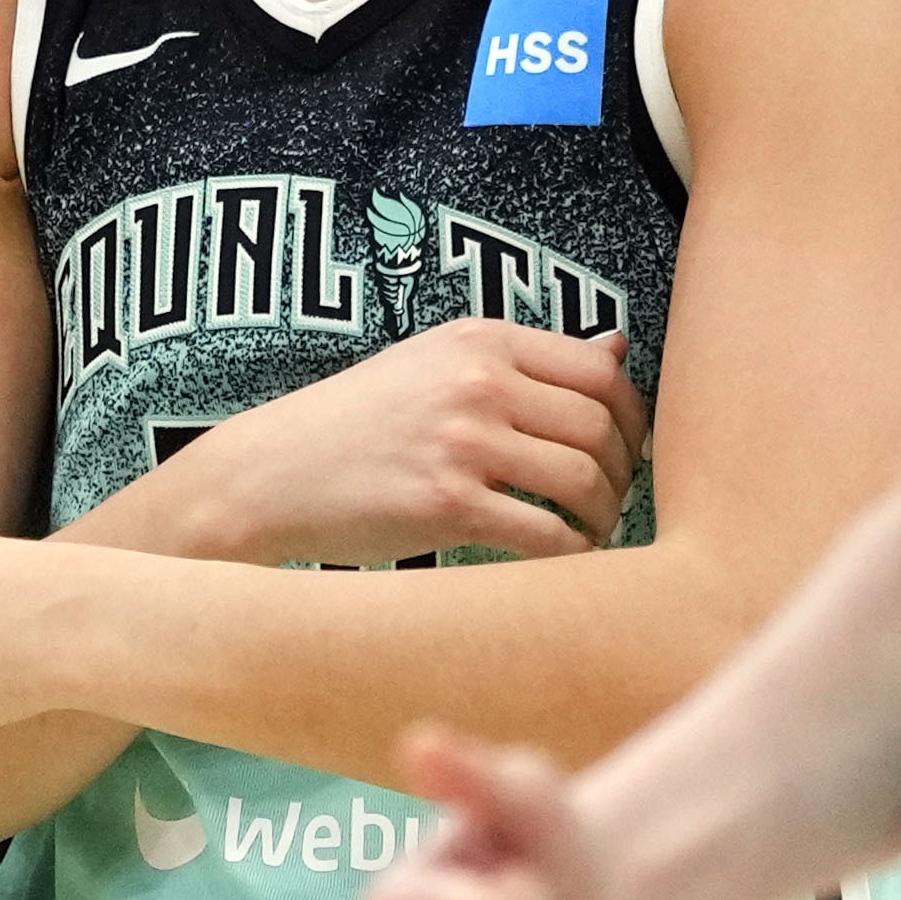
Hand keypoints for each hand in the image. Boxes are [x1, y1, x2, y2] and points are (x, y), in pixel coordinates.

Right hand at [139, 323, 643, 567]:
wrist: (269, 475)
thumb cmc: (356, 425)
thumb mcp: (434, 363)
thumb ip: (522, 360)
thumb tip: (618, 346)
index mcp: (479, 339)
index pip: (599, 369)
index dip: (631, 417)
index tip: (625, 449)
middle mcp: (477, 381)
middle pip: (600, 426)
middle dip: (620, 473)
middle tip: (611, 500)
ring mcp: (462, 441)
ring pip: (583, 480)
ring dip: (603, 515)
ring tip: (590, 532)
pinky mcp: (447, 504)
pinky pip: (547, 534)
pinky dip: (571, 553)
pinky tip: (562, 559)